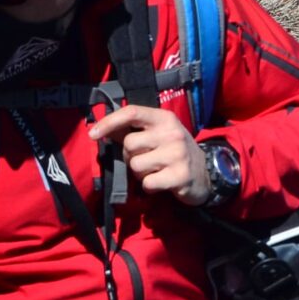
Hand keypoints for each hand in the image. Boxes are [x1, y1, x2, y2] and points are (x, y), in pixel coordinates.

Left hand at [88, 104, 213, 205]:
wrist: (205, 174)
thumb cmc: (174, 151)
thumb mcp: (158, 134)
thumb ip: (132, 130)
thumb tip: (101, 130)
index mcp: (164, 118)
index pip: (131, 112)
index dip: (109, 122)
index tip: (93, 134)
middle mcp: (172, 133)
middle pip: (129, 144)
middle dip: (130, 156)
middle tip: (145, 159)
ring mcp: (177, 154)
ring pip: (135, 165)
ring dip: (140, 173)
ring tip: (155, 171)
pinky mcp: (180, 176)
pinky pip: (147, 183)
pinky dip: (149, 187)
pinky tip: (161, 182)